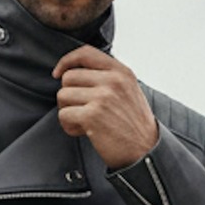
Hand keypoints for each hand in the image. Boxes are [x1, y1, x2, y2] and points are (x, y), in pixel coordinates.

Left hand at [53, 47, 159, 168]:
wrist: (145, 151)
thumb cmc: (133, 124)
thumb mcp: (128, 90)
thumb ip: (107, 77)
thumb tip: (75, 71)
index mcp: (121, 72)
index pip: (86, 53)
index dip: (67, 61)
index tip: (58, 73)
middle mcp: (112, 81)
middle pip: (69, 77)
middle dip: (69, 96)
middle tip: (81, 110)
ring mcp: (102, 97)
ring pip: (63, 95)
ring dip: (68, 111)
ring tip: (83, 122)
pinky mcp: (92, 116)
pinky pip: (64, 115)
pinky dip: (69, 126)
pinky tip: (83, 132)